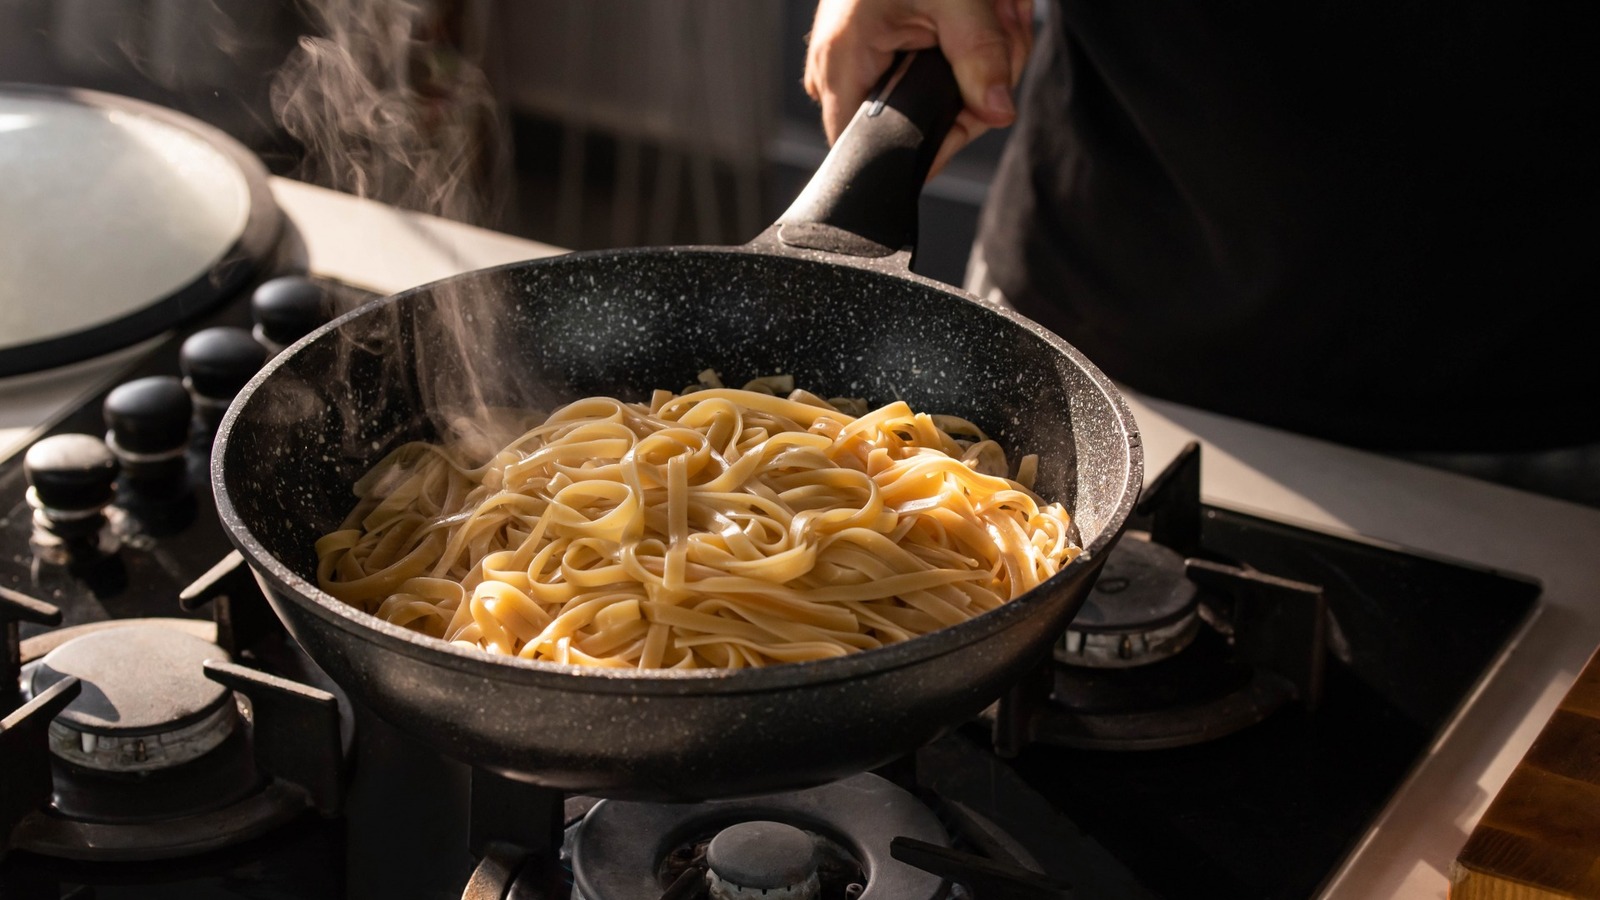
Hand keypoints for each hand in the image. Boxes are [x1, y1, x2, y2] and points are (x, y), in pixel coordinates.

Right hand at [804, 0, 1032, 175]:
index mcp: (843, 61)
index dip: (933, 140)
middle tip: (1002, 30)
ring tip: (997, 10)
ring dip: (983, 57)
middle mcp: (840, 67)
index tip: (976, 110)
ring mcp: (860, 57)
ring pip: (936, 94)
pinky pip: (933, 68)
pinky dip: (968, 43)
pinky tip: (983, 14)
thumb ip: (980, 57)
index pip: (873, 146)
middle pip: (920, 119)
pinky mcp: (881, 44)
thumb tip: (997, 111)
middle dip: (976, 81)